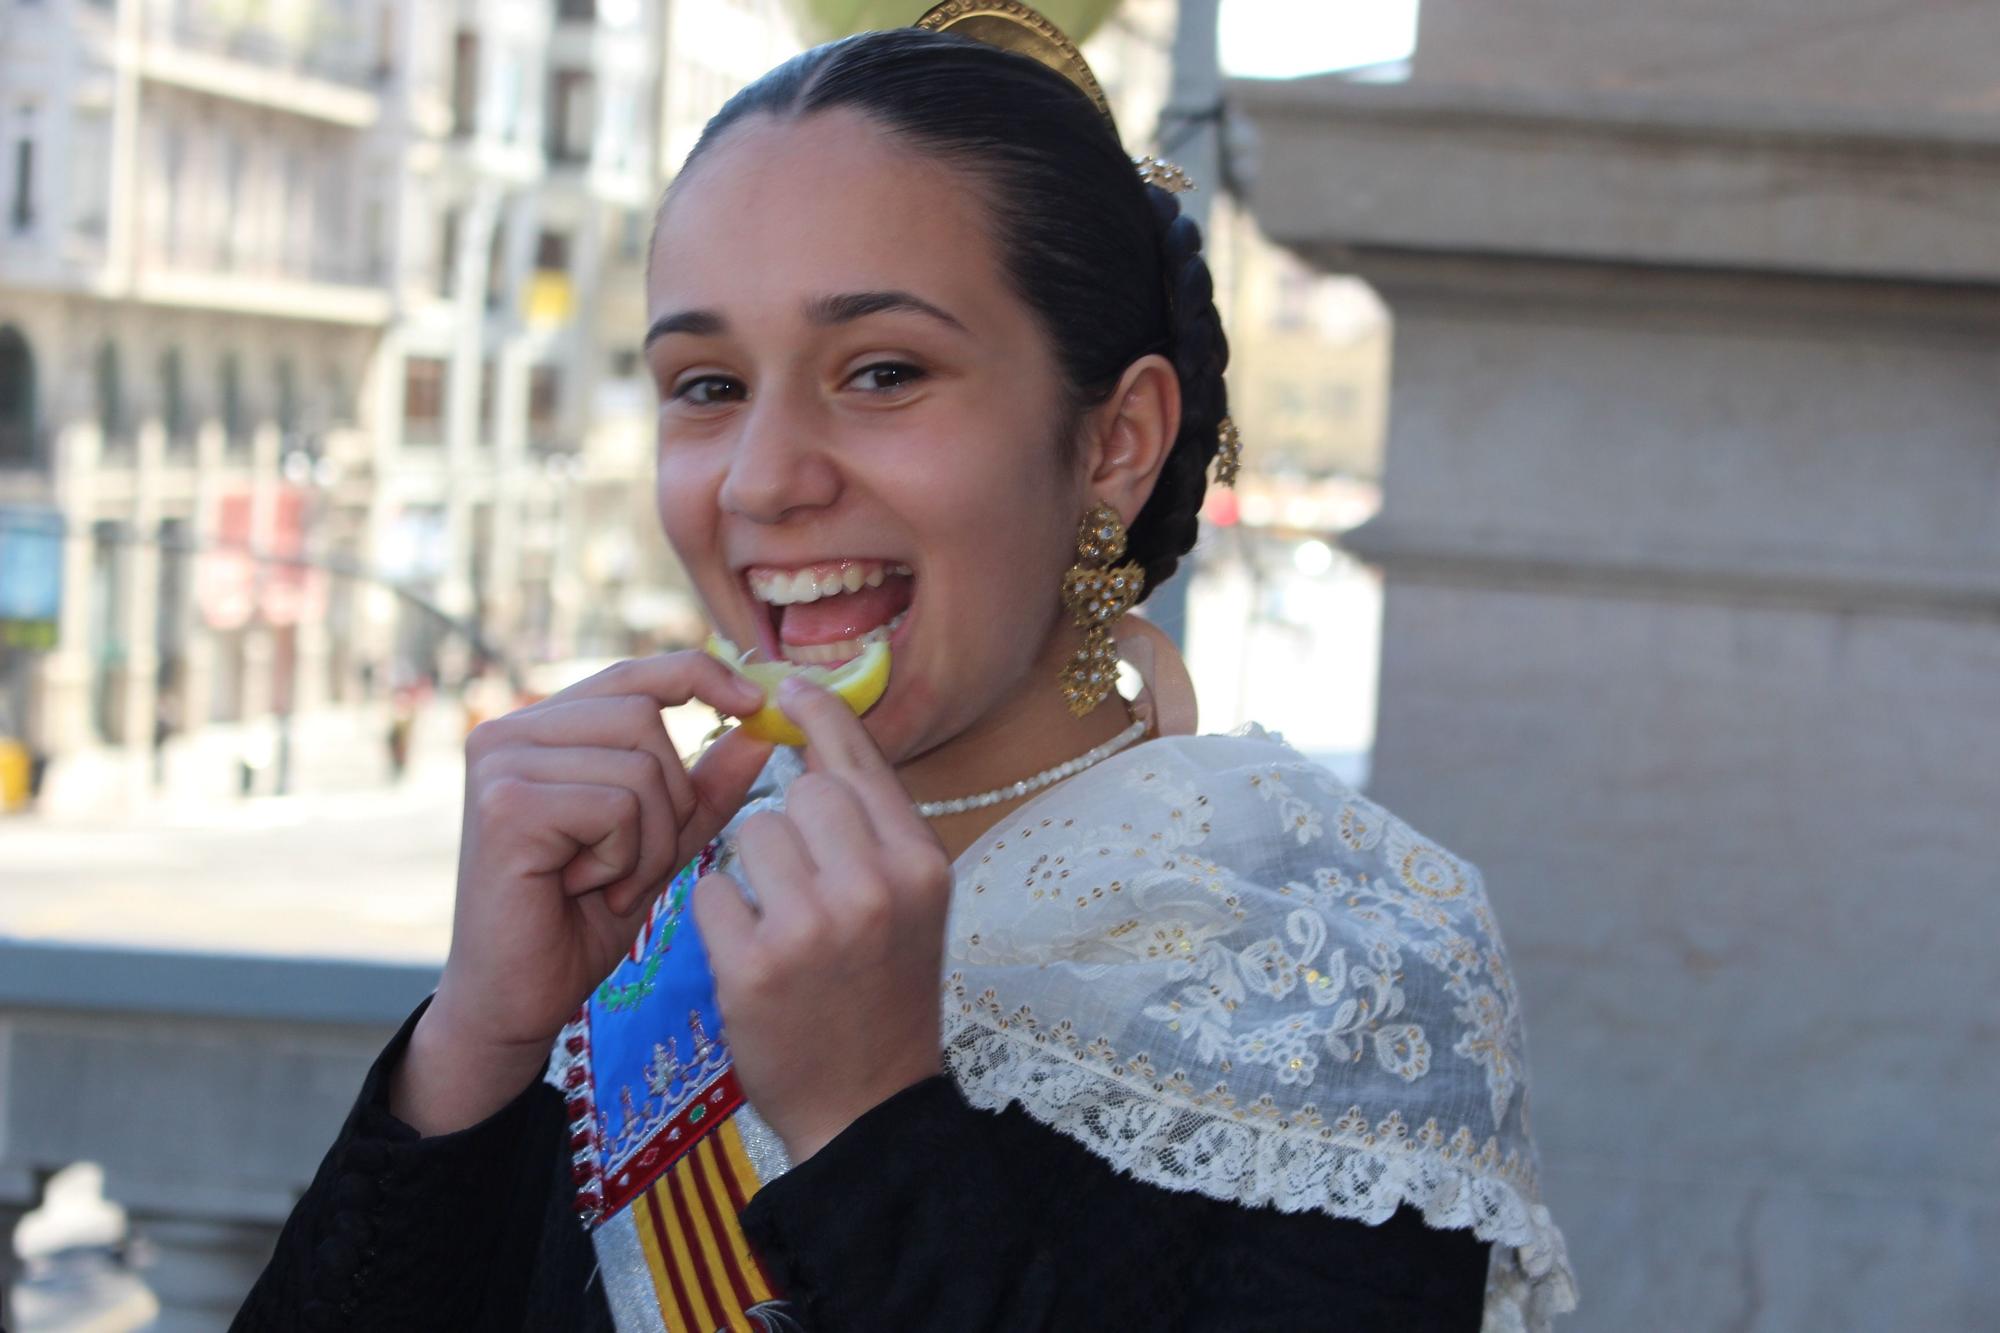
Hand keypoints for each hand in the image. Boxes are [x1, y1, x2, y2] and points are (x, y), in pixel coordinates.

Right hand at [394, 652, 774, 1133]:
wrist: (518, 999)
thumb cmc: (583, 919)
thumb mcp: (660, 840)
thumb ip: (704, 784)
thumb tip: (763, 725)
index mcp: (542, 726)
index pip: (637, 671)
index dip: (701, 676)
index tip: (755, 701)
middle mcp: (509, 731)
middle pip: (646, 716)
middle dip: (671, 797)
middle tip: (638, 861)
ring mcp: (501, 763)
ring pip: (640, 765)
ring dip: (650, 839)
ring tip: (608, 881)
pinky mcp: (506, 805)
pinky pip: (618, 807)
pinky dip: (625, 858)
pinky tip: (585, 889)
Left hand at [693, 675, 952, 1162]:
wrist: (869, 1107)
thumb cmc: (884, 995)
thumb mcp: (911, 904)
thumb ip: (874, 827)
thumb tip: (819, 736)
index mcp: (921, 863)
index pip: (860, 758)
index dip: (819, 715)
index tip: (786, 685)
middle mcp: (876, 886)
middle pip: (801, 790)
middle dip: (786, 822)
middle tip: (798, 878)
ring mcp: (815, 926)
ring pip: (750, 833)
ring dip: (749, 868)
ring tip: (776, 919)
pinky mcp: (755, 967)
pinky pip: (711, 893)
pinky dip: (719, 917)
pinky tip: (748, 953)